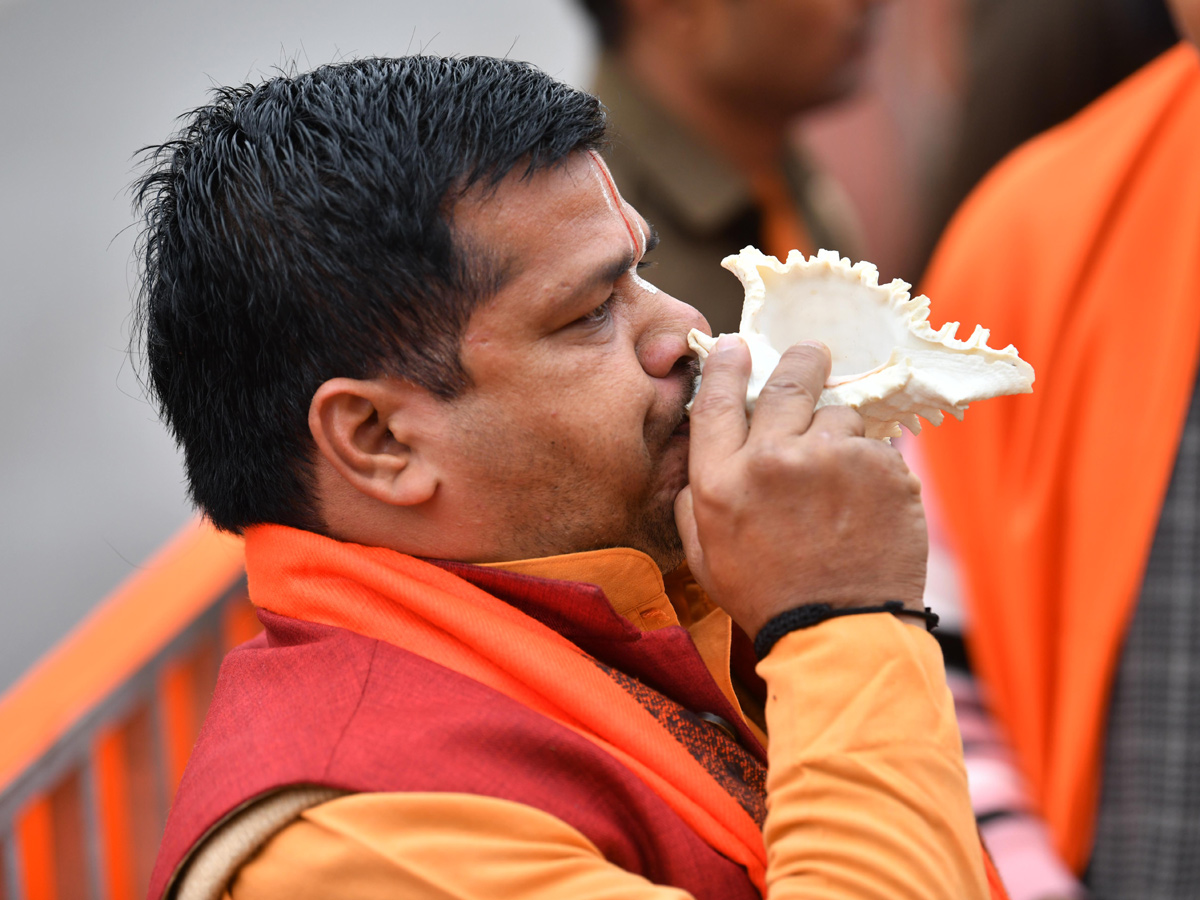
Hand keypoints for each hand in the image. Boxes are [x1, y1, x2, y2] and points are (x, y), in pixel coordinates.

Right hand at [674, 336, 927, 639]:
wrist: (841, 633)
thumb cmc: (766, 596)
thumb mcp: (703, 554)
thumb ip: (696, 495)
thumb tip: (702, 450)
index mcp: (722, 480)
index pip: (716, 399)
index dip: (725, 364)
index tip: (736, 346)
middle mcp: (775, 458)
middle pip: (786, 383)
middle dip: (799, 362)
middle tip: (810, 356)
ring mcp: (835, 460)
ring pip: (838, 414)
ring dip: (836, 432)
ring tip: (837, 475)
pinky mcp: (885, 471)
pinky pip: (875, 446)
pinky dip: (869, 464)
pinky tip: (863, 501)